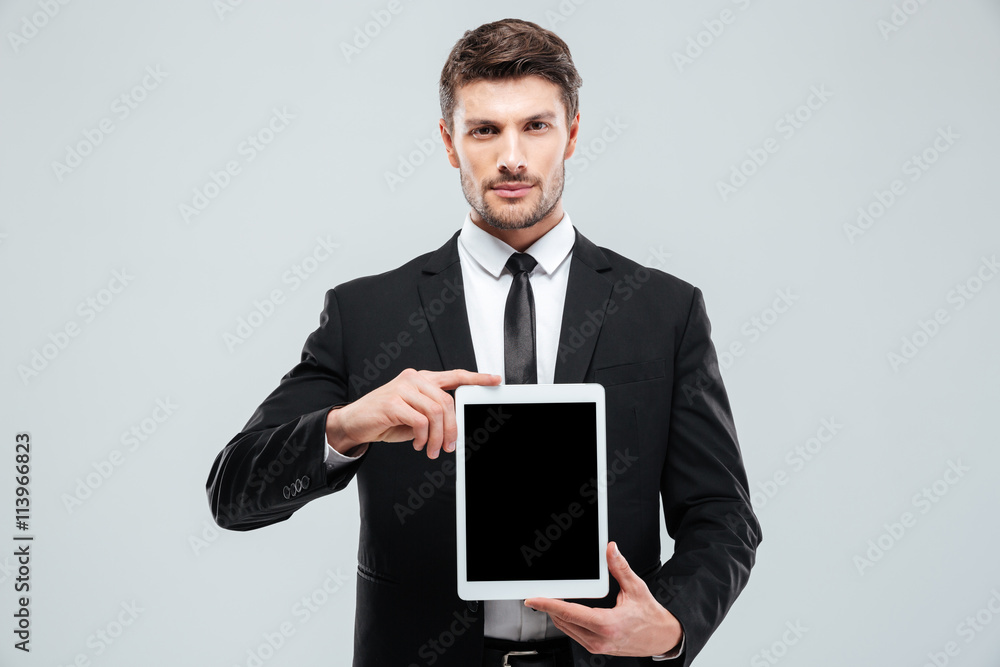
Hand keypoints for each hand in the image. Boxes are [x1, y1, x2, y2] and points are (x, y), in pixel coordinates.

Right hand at [325, 368, 501, 458]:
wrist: (355, 422)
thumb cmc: (386, 419)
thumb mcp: (415, 415)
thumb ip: (434, 414)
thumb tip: (455, 427)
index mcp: (422, 379)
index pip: (455, 375)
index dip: (477, 378)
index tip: (495, 381)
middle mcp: (414, 379)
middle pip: (447, 402)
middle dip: (452, 428)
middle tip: (448, 446)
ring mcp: (403, 388)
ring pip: (436, 412)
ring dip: (437, 437)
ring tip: (432, 449)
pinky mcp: (392, 402)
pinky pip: (420, 421)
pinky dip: (423, 437)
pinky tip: (419, 444)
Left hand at [524, 542, 682, 657]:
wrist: (661, 637)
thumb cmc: (650, 616)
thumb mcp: (636, 588)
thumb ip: (620, 568)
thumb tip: (610, 550)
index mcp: (607, 624)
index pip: (569, 613)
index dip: (548, 604)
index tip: (533, 598)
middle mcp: (599, 638)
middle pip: (562, 621)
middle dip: (548, 606)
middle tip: (539, 593)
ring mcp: (596, 646)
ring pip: (565, 629)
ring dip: (555, 614)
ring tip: (548, 599)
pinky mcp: (596, 648)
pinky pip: (573, 634)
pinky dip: (565, 621)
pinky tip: (564, 610)